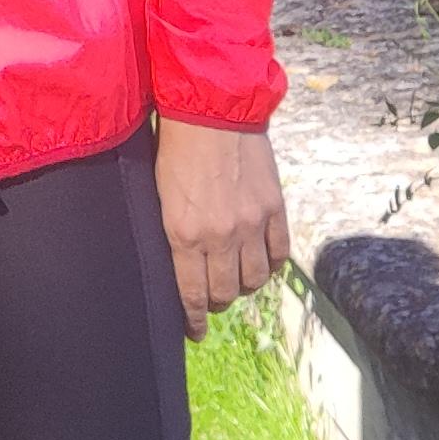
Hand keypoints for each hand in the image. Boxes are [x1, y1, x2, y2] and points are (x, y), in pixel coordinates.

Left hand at [153, 118, 290, 335]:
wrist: (212, 107)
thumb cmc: (176, 145)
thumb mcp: (161, 193)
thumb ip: (175, 231)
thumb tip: (182, 263)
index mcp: (185, 234)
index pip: (192, 293)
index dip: (194, 318)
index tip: (195, 331)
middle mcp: (222, 237)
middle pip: (225, 291)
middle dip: (216, 300)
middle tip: (211, 296)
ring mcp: (252, 225)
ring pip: (253, 279)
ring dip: (243, 286)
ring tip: (236, 279)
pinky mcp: (274, 210)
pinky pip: (277, 255)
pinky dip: (268, 266)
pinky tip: (259, 263)